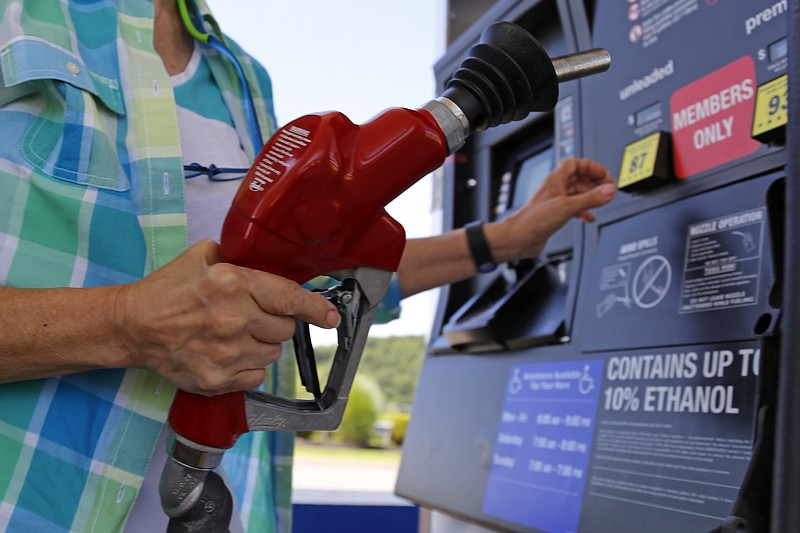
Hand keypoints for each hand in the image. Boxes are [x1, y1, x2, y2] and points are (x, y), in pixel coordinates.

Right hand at [115, 240, 339, 395]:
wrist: (132, 326)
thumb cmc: (167, 291)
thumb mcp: (203, 257)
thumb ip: (241, 259)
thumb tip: (276, 266)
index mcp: (232, 284)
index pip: (289, 299)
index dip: (316, 309)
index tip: (330, 316)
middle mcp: (234, 320)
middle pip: (285, 329)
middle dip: (276, 322)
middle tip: (252, 316)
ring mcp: (226, 353)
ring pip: (272, 354)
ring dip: (261, 344)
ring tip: (234, 335)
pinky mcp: (217, 380)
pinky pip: (256, 377)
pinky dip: (248, 368)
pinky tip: (227, 354)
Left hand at [484, 157, 615, 261]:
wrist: (518, 238)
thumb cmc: (533, 220)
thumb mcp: (567, 207)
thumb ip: (590, 199)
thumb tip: (609, 190)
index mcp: (555, 180)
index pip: (575, 163)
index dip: (591, 166)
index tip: (604, 174)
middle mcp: (555, 188)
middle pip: (578, 178)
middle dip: (594, 182)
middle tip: (607, 188)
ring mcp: (555, 201)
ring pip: (577, 193)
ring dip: (590, 196)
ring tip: (602, 201)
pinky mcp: (554, 214)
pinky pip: (573, 208)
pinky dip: (583, 210)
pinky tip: (589, 217)